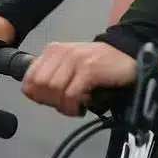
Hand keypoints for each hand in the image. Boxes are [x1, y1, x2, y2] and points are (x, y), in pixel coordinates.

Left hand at [21, 41, 136, 117]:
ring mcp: (74, 59)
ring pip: (54, 90)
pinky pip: (71, 94)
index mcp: (53, 51)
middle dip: (50, 102)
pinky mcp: (88, 69)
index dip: (37, 96)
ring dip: (64, 106)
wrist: (127, 54)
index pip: (29, 79)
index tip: (51, 102)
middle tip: (66, 105)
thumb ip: (53, 75)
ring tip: (76, 107)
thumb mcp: (71, 66)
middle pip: (40, 86)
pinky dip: (74, 106)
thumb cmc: (99, 64)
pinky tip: (82, 107)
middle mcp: (60, 52)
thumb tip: (36, 94)